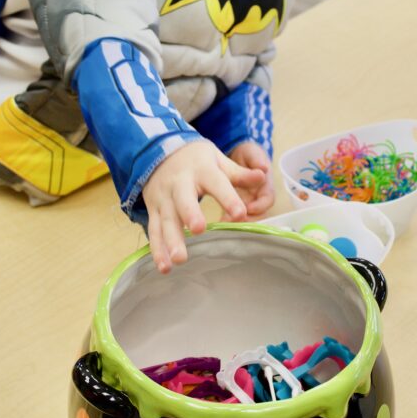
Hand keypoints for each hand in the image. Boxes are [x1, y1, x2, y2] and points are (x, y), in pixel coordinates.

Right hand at [142, 140, 265, 273]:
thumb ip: (239, 173)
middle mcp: (179, 183)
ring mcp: (163, 197)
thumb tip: (263, 175)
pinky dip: (157, 250)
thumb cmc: (196, 160)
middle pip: (184, 200)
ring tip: (178, 261)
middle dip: (190, 214)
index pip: (216, 183)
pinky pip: (154, 230)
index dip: (228, 198)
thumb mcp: (217, 159)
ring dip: (170, 240)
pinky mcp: (153, 209)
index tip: (240, 214)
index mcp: (201, 170)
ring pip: (165, 220)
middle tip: (198, 230)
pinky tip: (164, 267)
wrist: (158, 151)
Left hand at [226, 142, 274, 218]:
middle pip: (258, 214)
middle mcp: (259, 198)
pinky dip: (228, 221)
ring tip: (224, 225)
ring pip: (247, 218)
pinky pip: (234, 217)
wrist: (237, 156)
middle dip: (248, 221)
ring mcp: (248, 203)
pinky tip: (218, 224)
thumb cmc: (248, 155)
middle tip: (234, 222)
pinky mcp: (237, 207)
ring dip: (237, 223)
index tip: (248, 208)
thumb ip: (257, 159)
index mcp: (266, 185)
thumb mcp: (252, 153)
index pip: (268, 199)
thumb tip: (264, 167)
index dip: (260, 206)